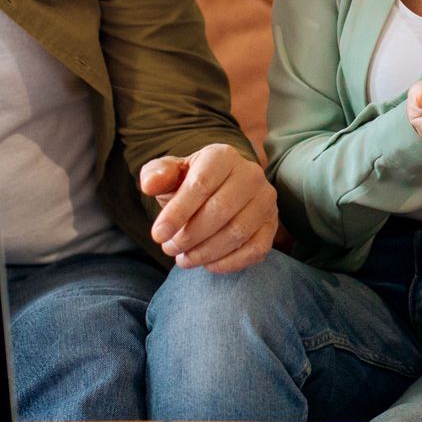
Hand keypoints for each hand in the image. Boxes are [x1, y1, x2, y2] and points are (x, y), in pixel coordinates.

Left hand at [141, 143, 277, 272]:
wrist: (219, 189)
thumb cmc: (189, 182)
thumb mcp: (169, 174)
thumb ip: (156, 175)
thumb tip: (150, 185)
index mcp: (222, 156)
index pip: (201, 185)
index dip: (177, 213)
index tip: (157, 235)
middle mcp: (251, 174)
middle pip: (221, 210)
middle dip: (190, 235)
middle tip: (169, 248)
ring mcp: (266, 200)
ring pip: (238, 232)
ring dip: (206, 252)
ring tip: (184, 259)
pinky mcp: (272, 224)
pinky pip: (255, 249)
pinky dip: (229, 263)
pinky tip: (208, 265)